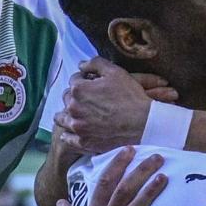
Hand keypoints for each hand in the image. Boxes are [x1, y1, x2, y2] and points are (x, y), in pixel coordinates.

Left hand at [55, 58, 175, 154]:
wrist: (143, 123)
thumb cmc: (130, 96)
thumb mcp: (115, 72)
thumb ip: (95, 63)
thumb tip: (81, 65)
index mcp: (79, 89)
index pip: (74, 80)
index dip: (84, 80)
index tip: (92, 84)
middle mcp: (74, 108)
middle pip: (67, 98)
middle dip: (75, 96)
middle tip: (89, 98)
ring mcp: (78, 126)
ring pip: (62, 118)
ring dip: (68, 114)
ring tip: (77, 114)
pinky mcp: (83, 142)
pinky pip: (68, 138)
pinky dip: (69, 134)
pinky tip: (74, 131)